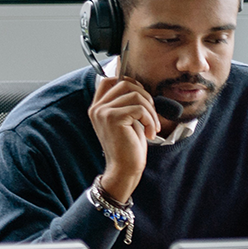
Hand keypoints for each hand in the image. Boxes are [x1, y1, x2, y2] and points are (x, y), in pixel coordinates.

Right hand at [88, 70, 159, 202]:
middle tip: (150, 114)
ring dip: (150, 110)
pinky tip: (150, 132)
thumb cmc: (128, 146)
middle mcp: (96, 108)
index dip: (129, 82)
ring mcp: (102, 112)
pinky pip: (139, 108)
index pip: (109, 80)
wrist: (124, 168)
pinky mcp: (113, 118)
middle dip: (145, 96)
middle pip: (125, 82)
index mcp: (97, 107)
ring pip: (135, 94)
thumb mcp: (126, 120)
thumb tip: (137, 84)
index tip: (142, 98)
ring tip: (152, 126)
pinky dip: (150, 119)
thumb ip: (125, 102)